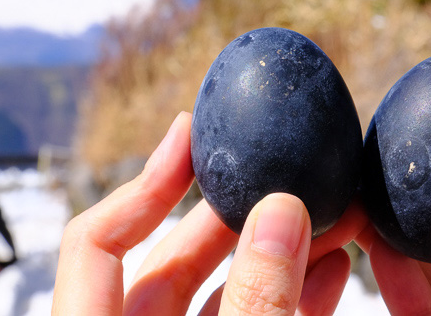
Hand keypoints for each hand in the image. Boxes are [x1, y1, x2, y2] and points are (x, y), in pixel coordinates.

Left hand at [52, 111, 365, 314]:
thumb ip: (253, 300)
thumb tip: (280, 211)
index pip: (96, 240)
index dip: (144, 181)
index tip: (190, 132)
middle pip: (171, 259)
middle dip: (237, 213)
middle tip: (286, 176)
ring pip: (224, 293)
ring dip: (279, 253)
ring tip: (332, 215)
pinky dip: (293, 298)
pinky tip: (334, 269)